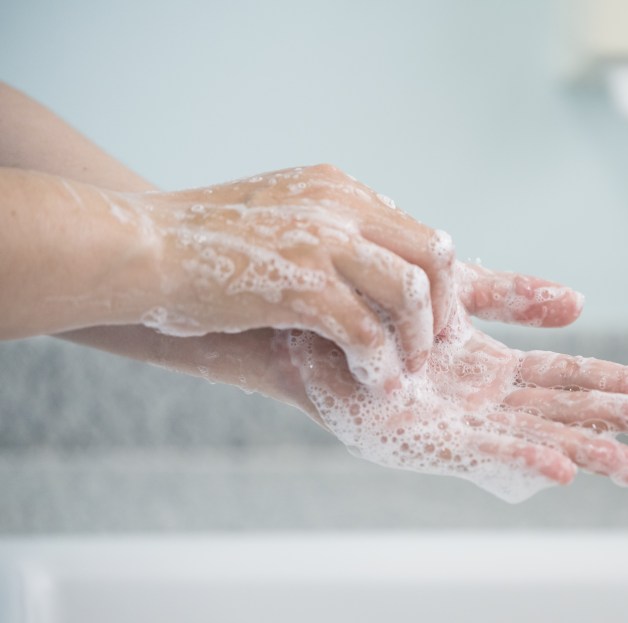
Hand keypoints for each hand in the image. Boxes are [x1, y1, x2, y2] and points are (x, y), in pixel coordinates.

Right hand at [135, 164, 454, 386]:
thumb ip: (326, 229)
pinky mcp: (300, 285)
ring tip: (403, 369)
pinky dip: (380, 364)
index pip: (416, 230)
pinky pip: (367, 332)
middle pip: (432, 254)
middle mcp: (338, 206)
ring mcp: (322, 243)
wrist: (138, 246)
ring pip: (411, 291)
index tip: (427, 319)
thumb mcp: (278, 212)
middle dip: (442, 308)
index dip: (433, 281)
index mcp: (336, 188)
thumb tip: (367, 265)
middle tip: (428, 347)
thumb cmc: (199, 241)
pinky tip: (374, 382)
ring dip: (416, 339)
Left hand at [279, 265, 627, 502]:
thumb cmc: (372, 304)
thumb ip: (517, 296)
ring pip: (537, 439)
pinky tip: (562, 469)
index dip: (621, 383)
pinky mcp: (422, 438)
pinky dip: (524, 462)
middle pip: (567, 411)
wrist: (305, 311)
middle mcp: (481, 404)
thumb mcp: (456, 292)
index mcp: (493, 371)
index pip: (571, 378)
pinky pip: (482, 452)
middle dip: (624, 419)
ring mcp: (455, 424)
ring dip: (590, 452)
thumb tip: (582, 303)